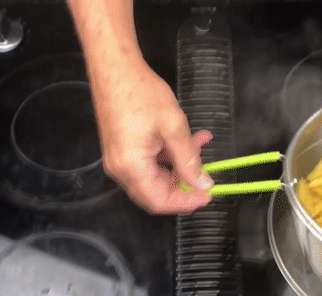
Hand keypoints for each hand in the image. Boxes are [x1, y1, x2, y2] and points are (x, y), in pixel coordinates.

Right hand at [93, 60, 213, 213]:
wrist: (114, 66)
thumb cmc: (140, 92)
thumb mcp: (174, 127)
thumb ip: (190, 160)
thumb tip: (203, 184)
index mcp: (131, 167)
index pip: (160, 202)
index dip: (186, 203)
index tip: (208, 195)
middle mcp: (120, 170)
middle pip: (156, 193)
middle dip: (184, 185)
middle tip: (207, 174)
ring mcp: (119, 160)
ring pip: (155, 177)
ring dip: (180, 166)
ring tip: (201, 145)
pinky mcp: (121, 149)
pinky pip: (148, 163)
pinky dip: (169, 156)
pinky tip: (187, 139)